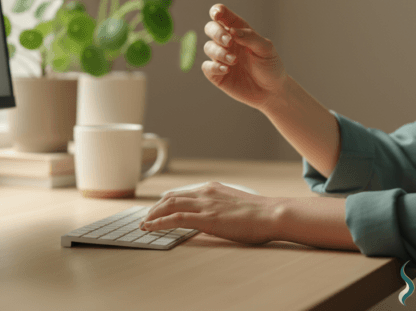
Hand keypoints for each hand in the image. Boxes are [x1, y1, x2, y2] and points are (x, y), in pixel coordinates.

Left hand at [139, 182, 278, 245]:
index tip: (158, 208)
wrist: (271, 214)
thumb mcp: (235, 205)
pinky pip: (175, 218)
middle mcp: (205, 192)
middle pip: (171, 197)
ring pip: (169, 205)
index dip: (166, 201)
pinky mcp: (206, 218)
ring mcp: (205, 204)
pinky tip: (149, 227)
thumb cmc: (259, 214)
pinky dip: (158, 222)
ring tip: (144, 224)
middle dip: (155, 208)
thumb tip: (213, 218)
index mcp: (213, 188)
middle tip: (146, 218)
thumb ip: (221, 207)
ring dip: (152, 215)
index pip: (182, 193)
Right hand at [202, 4, 288, 111]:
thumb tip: (232, 31)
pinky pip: (207, 67)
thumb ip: (250, 37)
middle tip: (229, 42)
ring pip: (208, 47)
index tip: (217, 14)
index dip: (217, 11)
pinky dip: (214, 67)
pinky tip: (227, 70)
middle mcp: (227, 42)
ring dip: (219, 52)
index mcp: (239, 31)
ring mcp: (220, 58)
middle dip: (217, 33)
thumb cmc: (270, 66)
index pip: (224, 16)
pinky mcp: (217, 74)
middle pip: (211, 28)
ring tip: (234, 61)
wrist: (272, 91)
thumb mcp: (266, 49)